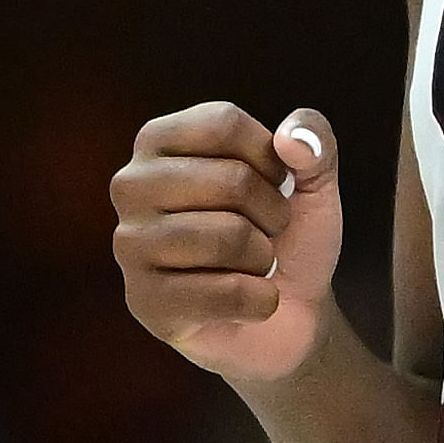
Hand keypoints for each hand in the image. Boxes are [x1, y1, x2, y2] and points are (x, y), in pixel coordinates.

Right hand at [110, 103, 343, 381]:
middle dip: (274, 213)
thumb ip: (314, 140)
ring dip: (265, 258)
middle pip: (231, 180)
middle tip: (266, 234)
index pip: (223, 123)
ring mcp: (129, 245)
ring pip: (229, 238)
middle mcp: (131, 186)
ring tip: (253, 265)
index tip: (272, 184)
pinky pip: (227, 293)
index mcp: (159, 141)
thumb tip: (293, 138)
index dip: (271, 159)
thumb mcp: (313, 181)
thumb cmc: (285, 238)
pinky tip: (245, 303)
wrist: (287, 319)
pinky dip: (260, 301)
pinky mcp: (144, 302)